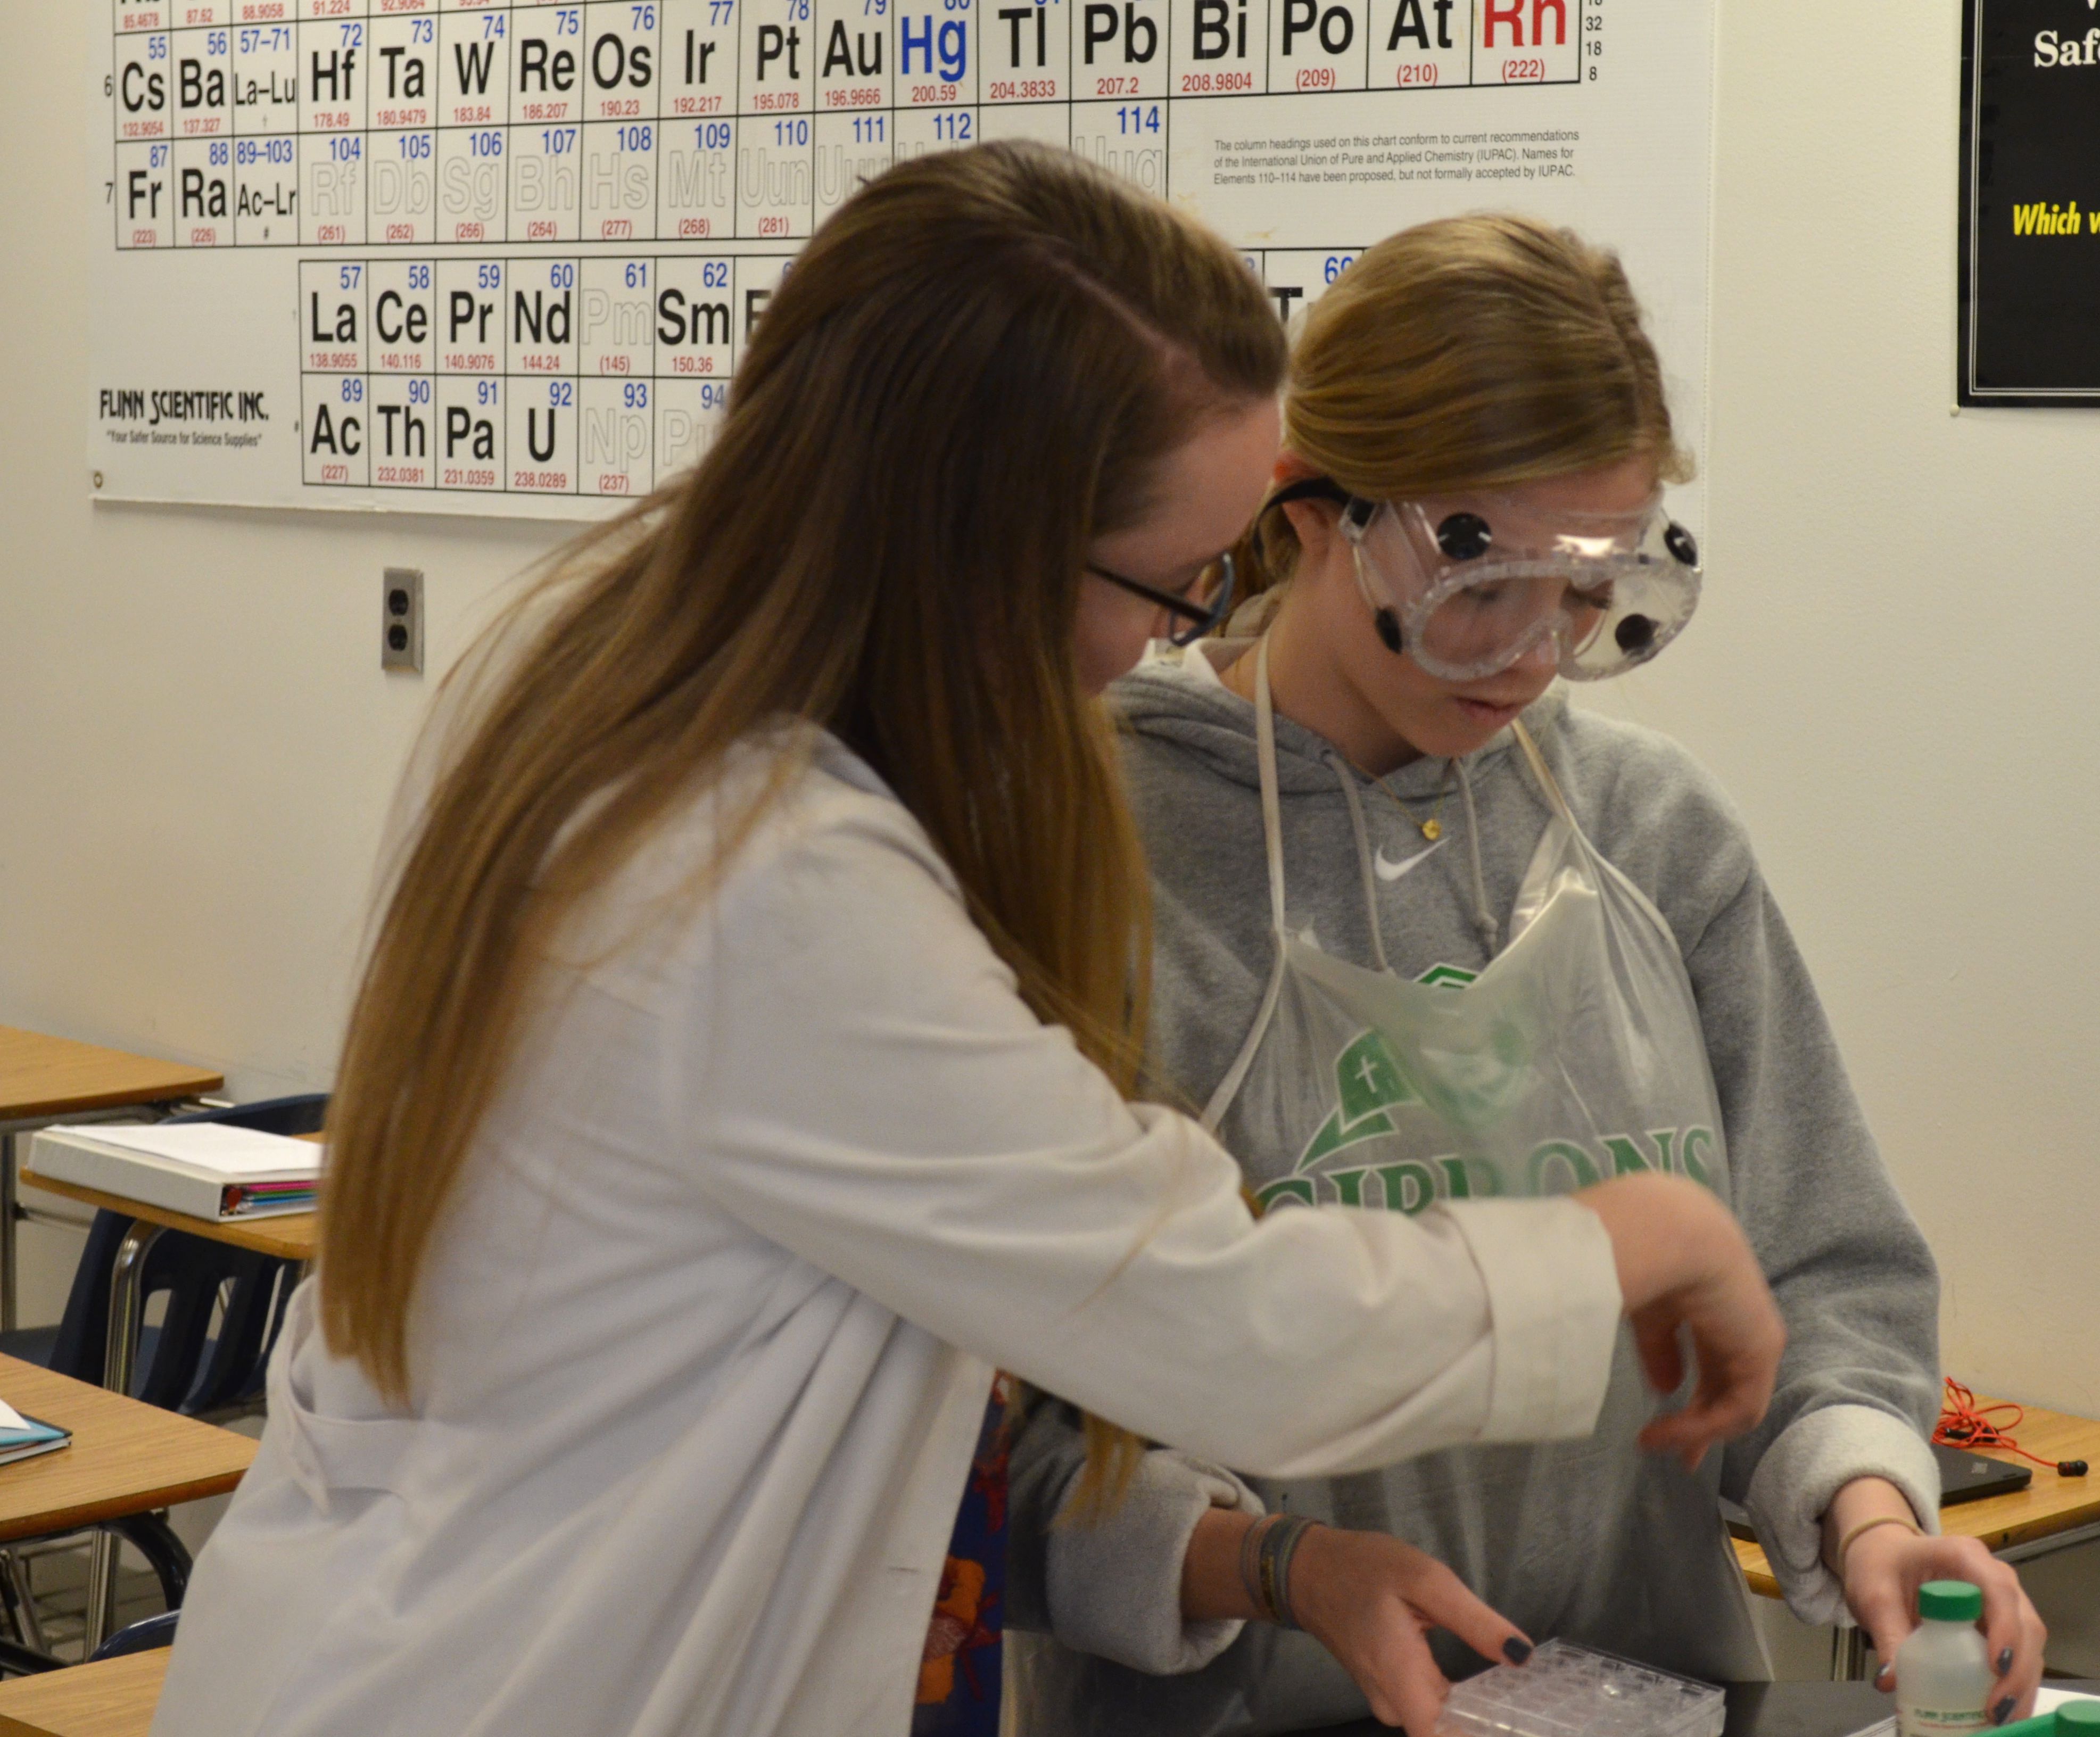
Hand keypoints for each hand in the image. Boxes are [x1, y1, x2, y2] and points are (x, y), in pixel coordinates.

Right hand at [1289, 1524, 1531, 1736]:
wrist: (1308, 1570)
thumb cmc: (1364, 1569)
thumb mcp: (1424, 1579)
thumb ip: (1473, 1621)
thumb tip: (1522, 1656)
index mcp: (1401, 1678)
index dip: (1478, 1734)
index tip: (1514, 1722)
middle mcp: (1391, 1703)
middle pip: (1446, 1732)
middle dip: (1484, 1721)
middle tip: (1527, 1704)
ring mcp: (1386, 1700)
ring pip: (1438, 1722)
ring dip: (1472, 1713)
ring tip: (1512, 1695)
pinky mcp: (1386, 1691)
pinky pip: (1426, 1708)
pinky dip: (1454, 1701)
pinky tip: (1480, 1687)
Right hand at [1574, 1173, 1784, 1468]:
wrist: (1667, 1232)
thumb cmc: (1644, 1257)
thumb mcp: (1647, 1310)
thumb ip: (1659, 1348)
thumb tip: (1665, 1388)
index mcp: (1711, 1303)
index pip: (1709, 1357)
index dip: (1687, 1392)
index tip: (1660, 1426)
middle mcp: (1739, 1321)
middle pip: (1727, 1383)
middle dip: (1701, 1421)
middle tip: (1678, 1455)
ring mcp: (1756, 1337)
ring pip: (1734, 1400)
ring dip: (1698, 1429)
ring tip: (1659, 1445)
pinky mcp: (1761, 1352)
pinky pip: (1738, 1405)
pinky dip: (1704, 1426)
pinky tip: (1670, 1432)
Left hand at [1828, 1481, 2046, 1722]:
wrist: (1883, 1556)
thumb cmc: (1880, 1566)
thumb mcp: (1875, 1596)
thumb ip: (1886, 1635)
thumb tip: (1890, 1681)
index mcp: (1963, 1556)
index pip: (1998, 1590)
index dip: (2005, 1629)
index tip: (1996, 1667)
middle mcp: (1993, 1575)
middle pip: (2024, 1622)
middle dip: (2017, 1669)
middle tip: (1996, 1709)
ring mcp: (2002, 1601)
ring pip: (2029, 1642)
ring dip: (2021, 1682)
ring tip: (2001, 1718)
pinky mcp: (2001, 1623)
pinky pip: (2019, 1653)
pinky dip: (2015, 1682)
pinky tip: (2002, 1709)